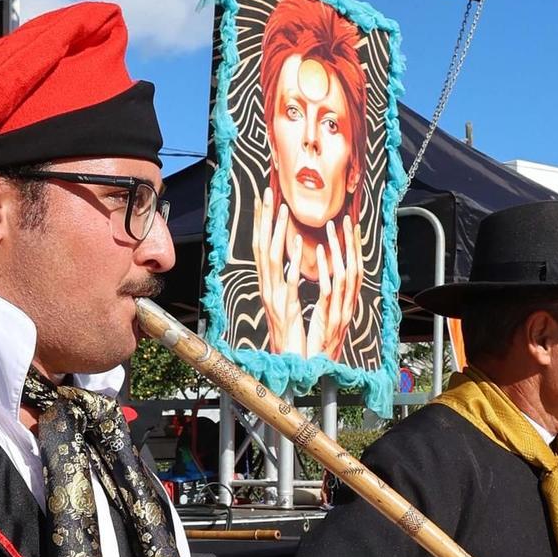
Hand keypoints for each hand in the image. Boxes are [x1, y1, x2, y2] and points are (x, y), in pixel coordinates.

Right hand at [253, 187, 305, 356]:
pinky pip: (287, 288)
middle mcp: (267, 288)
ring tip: (281, 212)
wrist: (288, 365)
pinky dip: (289, 271)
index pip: (263, 246)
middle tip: (268, 192)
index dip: (263, 222)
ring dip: (276, 235)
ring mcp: (274, 299)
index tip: (267, 198)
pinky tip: (295, 255)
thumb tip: (289, 259)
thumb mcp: (287, 303)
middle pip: (262, 247)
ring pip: (272, 262)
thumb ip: (286, 281)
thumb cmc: (290, 335)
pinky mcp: (286, 312)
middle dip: (265, 219)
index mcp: (269, 284)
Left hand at [306, 216, 362, 360]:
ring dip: (339, 252)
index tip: (350, 225)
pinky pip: (329, 294)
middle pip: (354, 268)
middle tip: (345, 219)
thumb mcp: (326, 316)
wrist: (316, 371)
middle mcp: (347, 306)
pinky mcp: (328, 321)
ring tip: (331, 230)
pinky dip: (326, 275)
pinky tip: (322, 260)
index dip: (354, 247)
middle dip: (350, 243)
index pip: (354, 269)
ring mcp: (340, 313)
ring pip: (345, 277)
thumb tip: (328, 275)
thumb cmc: (319, 344)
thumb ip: (330, 297)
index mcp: (347, 303)